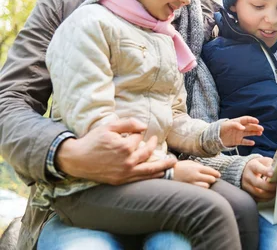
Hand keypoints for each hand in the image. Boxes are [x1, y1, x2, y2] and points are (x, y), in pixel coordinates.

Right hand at [55, 118, 175, 184]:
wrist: (76, 160)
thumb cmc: (92, 142)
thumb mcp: (108, 127)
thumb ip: (128, 124)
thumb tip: (144, 126)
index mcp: (124, 147)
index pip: (138, 138)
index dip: (137, 134)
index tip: (133, 132)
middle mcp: (127, 161)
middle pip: (147, 152)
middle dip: (152, 144)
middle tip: (154, 139)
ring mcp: (125, 173)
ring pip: (149, 169)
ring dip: (163, 165)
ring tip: (173, 162)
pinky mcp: (121, 180)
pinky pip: (140, 179)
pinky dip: (152, 176)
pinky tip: (160, 173)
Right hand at [173, 160, 220, 187]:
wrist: (166, 174)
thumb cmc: (178, 167)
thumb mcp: (189, 162)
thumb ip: (198, 165)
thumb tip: (208, 169)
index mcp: (196, 167)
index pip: (210, 171)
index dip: (216, 173)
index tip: (218, 175)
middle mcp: (195, 175)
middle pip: (210, 179)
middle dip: (212, 179)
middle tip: (211, 180)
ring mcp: (191, 183)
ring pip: (206, 186)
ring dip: (207, 185)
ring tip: (204, 184)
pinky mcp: (188, 189)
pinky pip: (199, 191)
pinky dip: (201, 190)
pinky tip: (200, 188)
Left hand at [220, 116, 263, 146]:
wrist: (214, 137)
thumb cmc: (221, 128)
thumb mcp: (227, 125)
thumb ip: (235, 125)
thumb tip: (243, 128)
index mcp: (237, 122)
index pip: (246, 119)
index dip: (252, 120)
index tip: (257, 121)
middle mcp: (239, 128)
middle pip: (249, 126)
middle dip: (255, 127)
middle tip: (261, 129)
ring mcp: (238, 134)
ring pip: (248, 133)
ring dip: (254, 133)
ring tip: (260, 133)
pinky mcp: (236, 141)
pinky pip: (244, 142)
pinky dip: (248, 142)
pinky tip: (253, 142)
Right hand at [241, 157, 276, 201]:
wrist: (246, 171)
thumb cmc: (257, 166)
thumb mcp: (263, 161)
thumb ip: (270, 164)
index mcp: (252, 166)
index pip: (258, 168)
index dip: (266, 171)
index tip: (272, 174)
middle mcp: (248, 176)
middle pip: (258, 183)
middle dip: (270, 186)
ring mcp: (246, 186)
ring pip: (258, 193)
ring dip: (269, 194)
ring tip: (275, 191)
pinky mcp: (248, 193)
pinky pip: (258, 199)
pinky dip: (266, 198)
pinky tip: (270, 195)